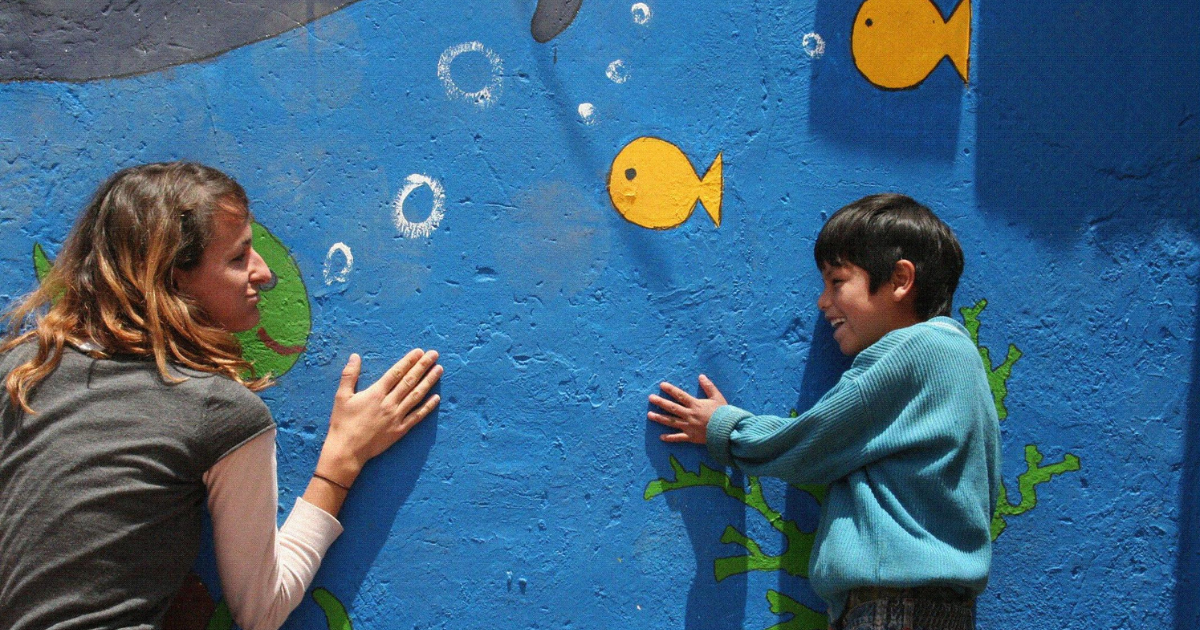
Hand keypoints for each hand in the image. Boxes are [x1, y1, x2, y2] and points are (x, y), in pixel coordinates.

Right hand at [317, 349, 442, 486]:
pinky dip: (428, 407)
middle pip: (409, 381)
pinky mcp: (400, 430)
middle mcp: (389, 403)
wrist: (347, 451)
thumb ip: (350, 375)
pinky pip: (417, 416)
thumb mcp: (341, 396)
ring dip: (429, 382)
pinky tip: (437, 397)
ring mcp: (396, 417)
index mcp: (375, 393)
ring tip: (439, 370)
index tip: (419, 351)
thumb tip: (355, 356)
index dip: (408, 361)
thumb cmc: (342, 423)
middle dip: (423, 366)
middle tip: (434, 355)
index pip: (396, 373)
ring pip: (416, 396)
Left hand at [647, 375, 726, 443]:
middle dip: (660, 402)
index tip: (661, 385)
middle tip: (650, 398)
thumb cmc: (723, 413)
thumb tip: (701, 376)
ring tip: (649, 415)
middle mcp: (689, 415)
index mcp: (695, 404)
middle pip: (672, 407)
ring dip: (660, 418)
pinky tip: (661, 437)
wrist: (728, 430)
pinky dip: (670, 438)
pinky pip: (678, 437)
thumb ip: (709, 386)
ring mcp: (689, 426)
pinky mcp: (691, 437)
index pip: (680, 395)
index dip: (670, 390)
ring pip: (671, 421)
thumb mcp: (717, 397)